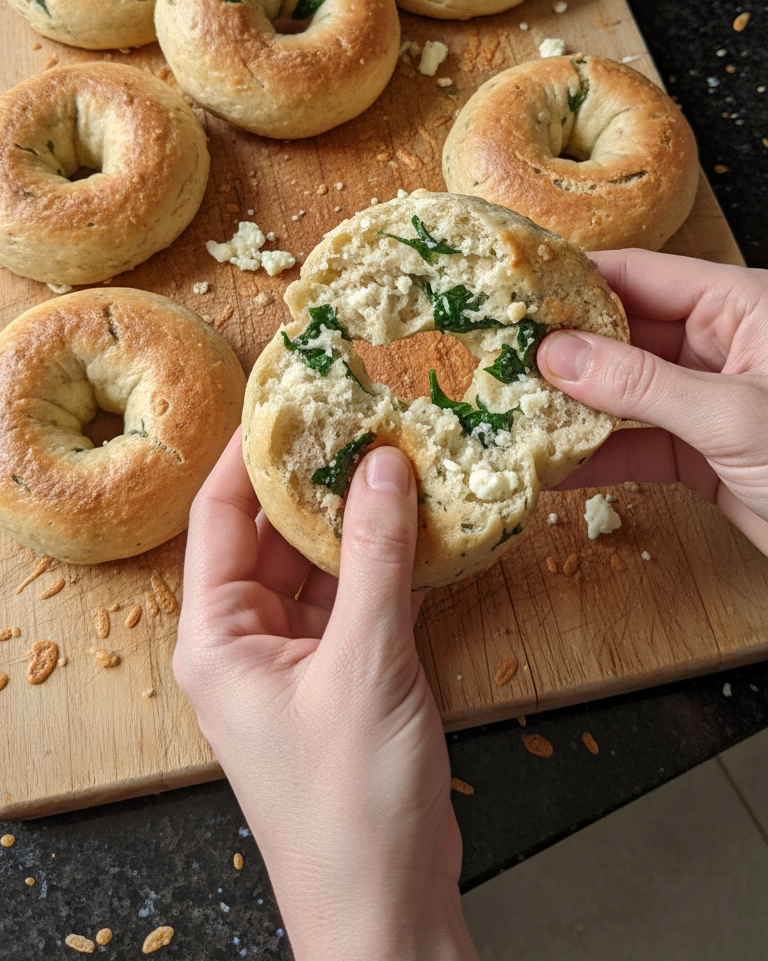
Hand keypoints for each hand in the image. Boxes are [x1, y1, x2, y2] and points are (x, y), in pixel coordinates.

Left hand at [173, 433, 477, 960]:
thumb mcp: (365, 666)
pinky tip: (424, 521)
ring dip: (359, 518)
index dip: (249, 452)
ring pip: (322, 563)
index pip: (218, 517)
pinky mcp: (344, 676)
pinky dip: (388, 562)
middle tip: (362, 412)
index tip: (289, 394)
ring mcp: (297, 660)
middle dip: (317, 478)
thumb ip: (376, 559)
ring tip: (399, 452)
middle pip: (272, 533)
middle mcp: (247, 642)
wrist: (387, 908)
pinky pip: (359, 597)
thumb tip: (382, 464)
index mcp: (217, 639)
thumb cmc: (350, 808)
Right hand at [536, 249, 767, 556]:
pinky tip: (552, 465)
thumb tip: (558, 356)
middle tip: (496, 357)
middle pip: (624, 331)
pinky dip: (596, 456)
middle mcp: (721, 344)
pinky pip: (637, 443)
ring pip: (623, 391)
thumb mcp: (731, 415)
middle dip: (563, 349)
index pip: (640, 275)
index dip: (574, 281)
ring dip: (571, 406)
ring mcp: (709, 399)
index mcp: (740, 306)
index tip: (515, 290)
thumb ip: (640, 385)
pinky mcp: (704, 452)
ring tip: (510, 410)